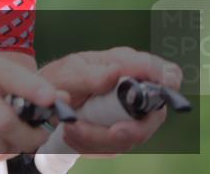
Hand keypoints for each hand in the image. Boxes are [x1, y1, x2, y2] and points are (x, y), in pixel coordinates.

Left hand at [38, 47, 182, 155]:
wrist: (41, 102)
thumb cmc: (57, 79)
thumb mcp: (67, 73)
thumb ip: (90, 75)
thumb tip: (114, 72)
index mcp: (124, 63)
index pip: (159, 70)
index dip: (167, 78)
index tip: (166, 85)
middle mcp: (132, 88)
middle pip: (153, 114)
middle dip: (131, 129)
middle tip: (112, 132)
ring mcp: (128, 113)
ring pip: (132, 135)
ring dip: (100, 138)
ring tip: (72, 130)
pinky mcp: (119, 132)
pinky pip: (114, 146)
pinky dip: (92, 144)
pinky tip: (73, 134)